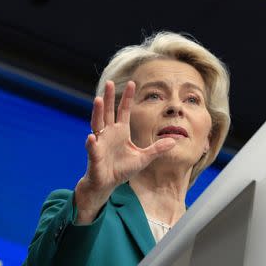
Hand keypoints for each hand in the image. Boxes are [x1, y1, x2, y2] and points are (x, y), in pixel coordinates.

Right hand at [74, 80, 175, 223]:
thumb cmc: (122, 169)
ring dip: (97, 112)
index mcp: (121, 132)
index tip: (133, 83)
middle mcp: (109, 133)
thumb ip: (157, 149)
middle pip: (108, 111)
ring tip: (98, 100)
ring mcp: (100, 142)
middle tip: (110, 83)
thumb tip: (174, 141)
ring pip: (97, 124)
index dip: (128, 98)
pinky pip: (93, 148)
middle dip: (109, 98)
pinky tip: (92, 137)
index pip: (124, 110)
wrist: (108, 183)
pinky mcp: (95, 155)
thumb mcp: (144, 158)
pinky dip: (92, 143)